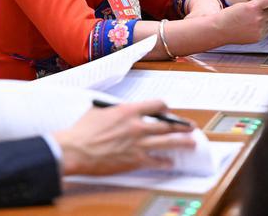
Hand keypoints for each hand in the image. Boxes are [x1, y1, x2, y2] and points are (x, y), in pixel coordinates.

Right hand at [53, 100, 196, 175]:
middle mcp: (137, 125)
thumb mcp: (99, 110)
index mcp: (128, 110)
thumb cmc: (82, 130)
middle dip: (181, 126)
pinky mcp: (135, 160)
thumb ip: (114, 110)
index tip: (168, 110)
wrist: (75, 150)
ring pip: (168, 142)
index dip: (165, 107)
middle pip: (167, 124)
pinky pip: (156, 161)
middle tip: (191, 127)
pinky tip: (170, 162)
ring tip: (192, 143)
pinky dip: (165, 162)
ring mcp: (138, 144)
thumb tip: (120, 110)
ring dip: (182, 142)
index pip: (156, 104)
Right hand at [215, 0, 267, 43]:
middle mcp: (258, 18)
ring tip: (255, 19)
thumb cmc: (228, 16)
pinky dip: (264, 27)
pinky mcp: (258, 37)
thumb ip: (256, 3)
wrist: (220, 30)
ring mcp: (259, 29)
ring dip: (267, 19)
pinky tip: (254, 26)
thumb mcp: (242, 4)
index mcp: (253, 7)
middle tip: (263, 9)